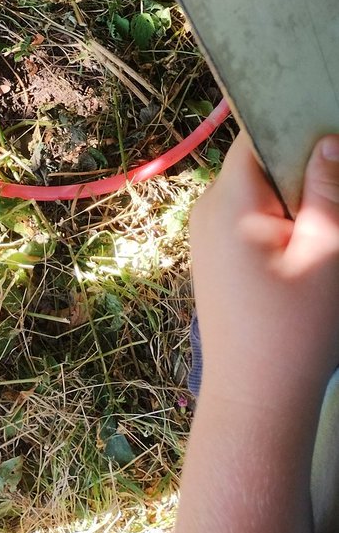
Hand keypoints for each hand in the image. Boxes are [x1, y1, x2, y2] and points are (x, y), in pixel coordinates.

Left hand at [190, 131, 338, 408]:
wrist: (255, 402)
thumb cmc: (293, 334)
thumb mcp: (326, 255)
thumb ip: (328, 192)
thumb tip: (328, 140)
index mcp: (229, 200)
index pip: (260, 134)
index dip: (299, 130)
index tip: (333, 140)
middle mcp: (208, 208)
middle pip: (262, 163)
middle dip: (305, 175)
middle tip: (336, 208)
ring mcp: (206, 233)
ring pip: (260, 192)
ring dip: (296, 205)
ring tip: (322, 242)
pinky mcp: (215, 256)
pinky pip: (251, 219)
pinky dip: (282, 227)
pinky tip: (305, 258)